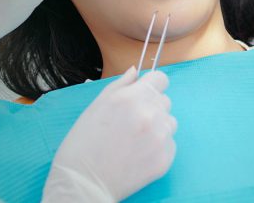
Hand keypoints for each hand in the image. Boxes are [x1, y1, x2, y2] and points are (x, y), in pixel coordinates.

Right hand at [44, 68, 176, 201]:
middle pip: (164, 101)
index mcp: (131, 98)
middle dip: (151, 107)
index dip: (152, 85)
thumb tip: (135, 72)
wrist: (83, 182)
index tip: (145, 93)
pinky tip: (138, 154)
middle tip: (131, 123)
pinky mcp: (166, 158)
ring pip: (169, 122)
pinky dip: (158, 147)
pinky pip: (170, 144)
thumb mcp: (96, 106)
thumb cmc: (83, 144)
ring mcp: (160, 137)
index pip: (160, 79)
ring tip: (134, 140)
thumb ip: (120, 85)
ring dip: (157, 127)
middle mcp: (150, 114)